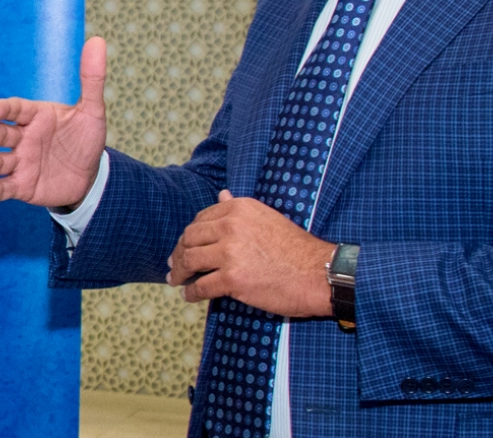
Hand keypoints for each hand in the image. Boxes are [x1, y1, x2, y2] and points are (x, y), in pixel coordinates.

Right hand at [0, 37, 107, 207]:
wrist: (90, 174)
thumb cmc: (85, 138)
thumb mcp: (92, 110)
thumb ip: (91, 78)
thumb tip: (98, 42)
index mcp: (36, 115)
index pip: (16, 109)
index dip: (2, 109)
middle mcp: (23, 137)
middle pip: (0, 134)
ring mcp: (20, 161)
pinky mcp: (21, 185)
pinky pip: (4, 187)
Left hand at [166, 190, 334, 317]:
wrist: (317, 273)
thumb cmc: (295, 249)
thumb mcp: (266, 218)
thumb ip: (239, 209)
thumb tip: (221, 195)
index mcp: (239, 208)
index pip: (201, 219)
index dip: (189, 235)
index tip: (184, 245)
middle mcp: (231, 225)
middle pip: (190, 238)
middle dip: (179, 253)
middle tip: (174, 266)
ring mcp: (230, 252)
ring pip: (191, 261)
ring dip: (180, 274)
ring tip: (178, 281)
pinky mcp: (232, 278)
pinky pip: (201, 286)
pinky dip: (191, 293)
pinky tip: (189, 296)